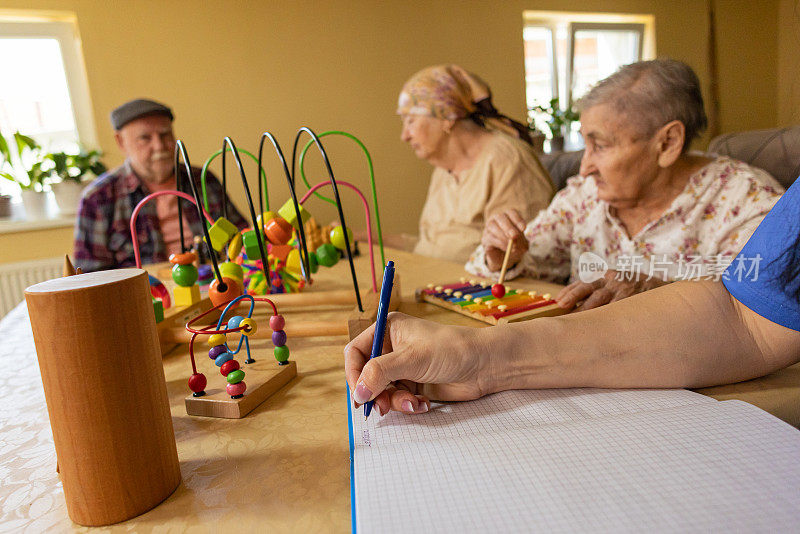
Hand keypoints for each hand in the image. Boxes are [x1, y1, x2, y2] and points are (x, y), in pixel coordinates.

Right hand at [344, 312, 494, 415]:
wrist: (485, 365)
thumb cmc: (451, 350)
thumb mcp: (411, 359)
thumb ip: (380, 373)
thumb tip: (358, 392)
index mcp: (388, 330)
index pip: (356, 352)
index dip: (353, 373)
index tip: (359, 395)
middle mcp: (392, 347)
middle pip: (366, 375)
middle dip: (375, 393)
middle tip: (382, 408)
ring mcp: (403, 367)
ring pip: (382, 391)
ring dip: (395, 402)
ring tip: (412, 403)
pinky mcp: (414, 384)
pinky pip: (398, 399)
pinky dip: (408, 405)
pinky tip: (423, 404)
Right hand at [481, 210, 527, 270]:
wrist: (506, 257)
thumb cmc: (515, 245)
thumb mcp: (522, 243)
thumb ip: (520, 240)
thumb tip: (514, 239)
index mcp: (508, 216)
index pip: (511, 212)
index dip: (517, 220)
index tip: (523, 229)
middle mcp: (496, 219)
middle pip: (500, 217)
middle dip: (508, 227)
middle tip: (515, 236)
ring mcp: (488, 228)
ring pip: (492, 226)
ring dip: (503, 235)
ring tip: (512, 245)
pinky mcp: (484, 238)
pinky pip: (489, 238)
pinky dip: (500, 243)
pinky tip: (506, 248)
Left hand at [555, 270, 666, 310]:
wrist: (666, 289)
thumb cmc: (637, 292)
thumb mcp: (618, 286)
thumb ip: (601, 294)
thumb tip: (576, 309)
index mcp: (606, 277)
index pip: (583, 283)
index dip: (569, 291)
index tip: (557, 301)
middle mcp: (613, 280)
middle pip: (588, 288)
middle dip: (573, 297)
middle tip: (561, 306)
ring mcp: (624, 288)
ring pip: (600, 299)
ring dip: (586, 309)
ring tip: (573, 319)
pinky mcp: (634, 297)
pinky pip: (616, 307)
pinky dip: (605, 315)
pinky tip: (597, 324)